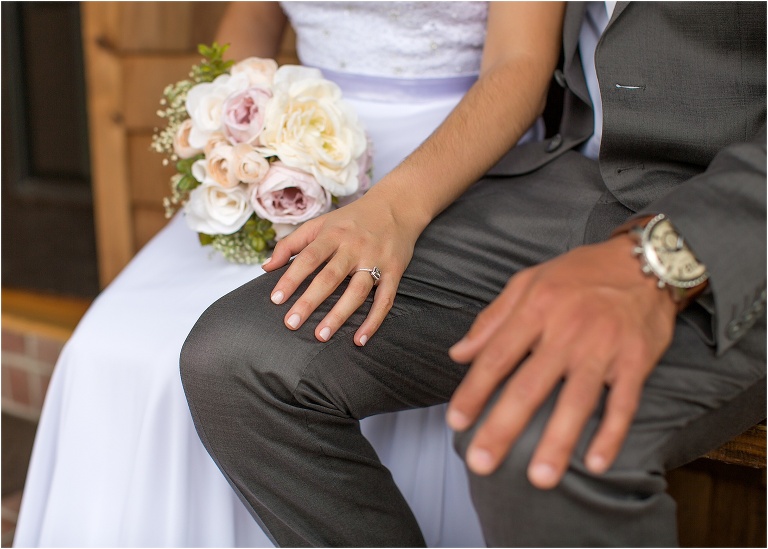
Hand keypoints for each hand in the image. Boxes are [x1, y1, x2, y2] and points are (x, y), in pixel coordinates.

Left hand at [263, 193, 422, 344]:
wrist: (397, 205)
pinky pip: (385, 300)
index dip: (291, 278)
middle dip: (310, 302)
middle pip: (330, 277)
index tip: (275, 299)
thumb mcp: (321, 223)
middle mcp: (354, 247)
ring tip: (321, 336)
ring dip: (339, 315)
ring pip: (356, 291)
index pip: (308, 258)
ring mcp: (375, 260)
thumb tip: (266, 267)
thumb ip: (292, 243)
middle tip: (291, 324)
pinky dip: (373, 321)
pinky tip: (359, 340)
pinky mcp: (394, 272)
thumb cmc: (352, 219)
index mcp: (333, 234)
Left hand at [446, 235, 677, 488]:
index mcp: (535, 309)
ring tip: (539, 477)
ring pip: (576, 401)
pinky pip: (623, 403)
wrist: (646, 261)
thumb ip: (492, 319)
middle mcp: (567, 330)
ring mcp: (603, 347)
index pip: (496, 357)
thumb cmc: (580, 273)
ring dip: (557, 442)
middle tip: (482, 462)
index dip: (474, 391)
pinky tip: (596, 464)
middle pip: (530, 386)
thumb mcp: (528, 282)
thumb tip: (458, 353)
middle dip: (503, 427)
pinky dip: (611, 434)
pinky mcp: (636, 360)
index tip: (456, 422)